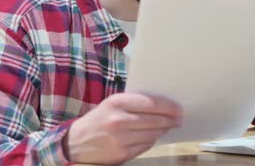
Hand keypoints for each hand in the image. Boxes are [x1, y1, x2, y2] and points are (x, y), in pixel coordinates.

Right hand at [63, 93, 182, 163]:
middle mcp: (119, 120)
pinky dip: (152, 140)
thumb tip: (164, 105)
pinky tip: (154, 136)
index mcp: (118, 102)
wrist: (75, 142)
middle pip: (156, 120)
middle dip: (171, 119)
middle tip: (179, 118)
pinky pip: (146, 145)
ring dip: (163, 130)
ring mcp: (121, 138)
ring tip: (168, 126)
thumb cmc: (99, 119)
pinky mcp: (122, 153)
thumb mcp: (112, 103)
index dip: (169, 106)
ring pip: (153, 134)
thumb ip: (135, 102)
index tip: (179, 108)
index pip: (152, 103)